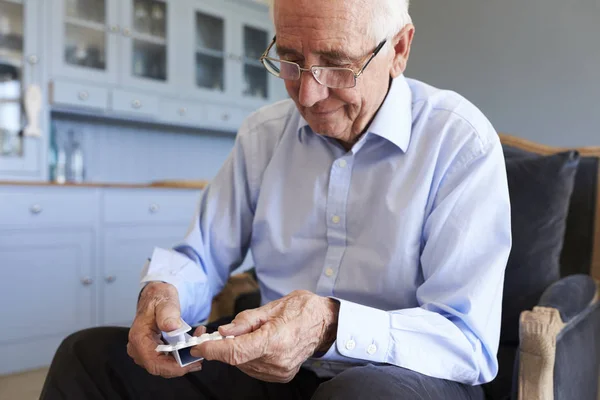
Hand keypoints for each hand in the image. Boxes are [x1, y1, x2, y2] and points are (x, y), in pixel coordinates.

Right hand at [127, 282, 203, 377]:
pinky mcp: (152, 351)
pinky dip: (180, 356)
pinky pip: (166, 360)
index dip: (173, 368)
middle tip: (199, 353)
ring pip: (165, 366)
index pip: (154, 363)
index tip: (190, 364)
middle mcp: (138, 348)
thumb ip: (168, 313)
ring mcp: (144, 351)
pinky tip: (190, 345)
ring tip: (196, 345)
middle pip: (160, 368)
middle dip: (181, 364)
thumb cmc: (158, 298)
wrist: (156, 296)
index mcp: (139, 337)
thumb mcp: (166, 300)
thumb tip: (172, 326)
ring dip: (182, 359)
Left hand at [191, 290, 338, 382]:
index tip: (200, 346)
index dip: (213, 350)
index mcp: (275, 340)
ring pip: (244, 365)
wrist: (325, 323)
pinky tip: (259, 344)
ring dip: (238, 352)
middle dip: (226, 346)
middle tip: (228, 332)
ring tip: (253, 334)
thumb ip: (246, 320)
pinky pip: (255, 369)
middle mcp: (277, 360)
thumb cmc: (301, 309)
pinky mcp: (282, 376)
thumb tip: (224, 330)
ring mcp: (280, 371)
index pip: (235, 352)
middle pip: (237, 359)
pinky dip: (249, 358)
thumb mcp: (272, 306)